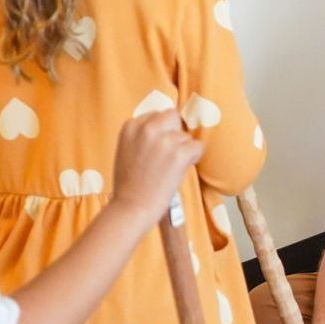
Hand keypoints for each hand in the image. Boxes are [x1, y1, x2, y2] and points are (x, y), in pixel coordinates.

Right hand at [110, 110, 203, 226]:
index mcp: (130, 126)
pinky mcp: (179, 154)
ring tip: (170, 168)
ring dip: (183, 150)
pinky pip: (197, 147)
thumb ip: (142, 136)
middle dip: (175, 132)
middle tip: (171, 152)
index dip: (162, 131)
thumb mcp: (126, 150)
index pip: (156, 115)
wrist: (131, 208)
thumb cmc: (128, 185)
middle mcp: (147, 128)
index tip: (159, 146)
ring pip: (186, 136)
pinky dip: (194, 158)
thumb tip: (165, 130)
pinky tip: (181, 169)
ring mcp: (164, 140)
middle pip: (173, 117)